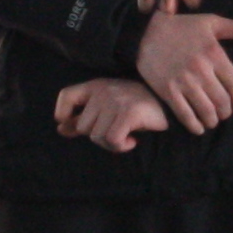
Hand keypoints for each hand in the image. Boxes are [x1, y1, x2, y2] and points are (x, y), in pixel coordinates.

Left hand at [54, 77, 170, 151]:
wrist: (171, 108)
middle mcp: (104, 90)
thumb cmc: (138, 110)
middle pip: (82, 126)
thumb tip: (61, 129)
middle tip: (116, 132)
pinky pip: (111, 140)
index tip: (68, 125)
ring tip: (127, 136)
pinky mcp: (128, 112)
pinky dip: (121, 146)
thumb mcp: (108, 109)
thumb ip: (84, 117)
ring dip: (111, 144)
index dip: (63, 114)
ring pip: (96, 136)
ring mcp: (116, 101)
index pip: (66, 96)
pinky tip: (133, 141)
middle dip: (97, 136)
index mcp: (96, 86)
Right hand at [136, 9, 232, 130]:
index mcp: (215, 53)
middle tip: (224, 113)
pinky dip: (195, 125)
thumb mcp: (212, 22)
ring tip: (213, 120)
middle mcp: (201, 69)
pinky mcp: (167, 90)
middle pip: (222, 101)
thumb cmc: (182, 25)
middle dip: (226, 112)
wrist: (145, 31)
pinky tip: (199, 127)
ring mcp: (183, 82)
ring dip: (213, 120)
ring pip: (206, 110)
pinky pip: (185, 115)